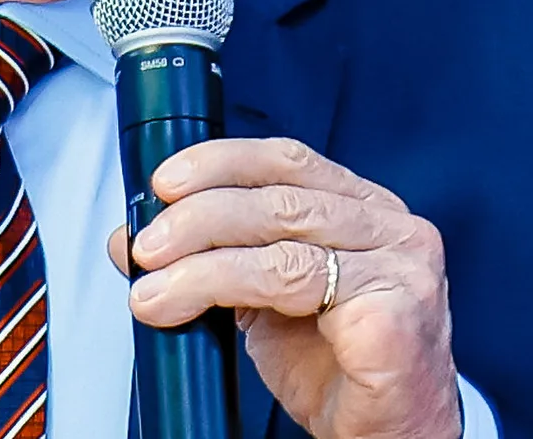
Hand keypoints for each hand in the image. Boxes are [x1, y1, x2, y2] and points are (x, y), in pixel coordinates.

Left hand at [107, 137, 461, 438]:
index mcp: (365, 210)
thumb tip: (133, 239)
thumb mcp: (265, 304)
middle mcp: (392, 229)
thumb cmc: (343, 371)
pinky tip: (190, 307)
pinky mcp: (392, 315)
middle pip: (279, 198)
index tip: (165, 182)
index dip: (220, 162)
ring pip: (282, 241)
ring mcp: (400, 269)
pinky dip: (228, 288)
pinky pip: (297, 286)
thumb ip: (212, 261)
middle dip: (198, 217)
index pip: (287, 160)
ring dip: (201, 263)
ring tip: (155, 289)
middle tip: (147, 247)